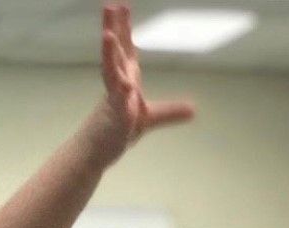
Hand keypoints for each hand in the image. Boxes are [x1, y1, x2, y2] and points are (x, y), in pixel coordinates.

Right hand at [96, 5, 194, 153]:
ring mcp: (114, 99)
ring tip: (107, 35)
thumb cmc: (116, 131)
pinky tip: (125, 85)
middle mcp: (118, 84)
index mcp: (126, 79)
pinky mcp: (115, 117)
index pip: (125, 49)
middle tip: (110, 5)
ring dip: (110, 54)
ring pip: (111, 72)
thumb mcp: (150, 119)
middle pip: (115, 52)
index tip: (122, 6)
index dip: (125, 28)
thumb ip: (169, 111)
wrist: (96, 152)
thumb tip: (193, 110)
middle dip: (113, 29)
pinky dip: (121, 94)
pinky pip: (117, 103)